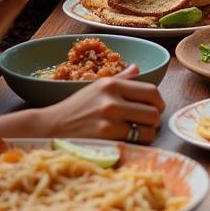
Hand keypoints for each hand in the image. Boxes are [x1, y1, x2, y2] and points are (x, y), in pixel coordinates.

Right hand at [40, 67, 164, 143]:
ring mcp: (109, 119)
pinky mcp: (106, 137)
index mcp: (112, 84)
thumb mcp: (97, 87)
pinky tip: (127, 140)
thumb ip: (120, 78)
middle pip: (154, 111)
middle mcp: (112, 99)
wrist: (51, 127)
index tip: (156, 109)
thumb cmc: (76, 107)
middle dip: (154, 120)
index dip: (159, 103)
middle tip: (146, 124)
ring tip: (136, 133)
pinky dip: (136, 143)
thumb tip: (138, 67)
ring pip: (149, 129)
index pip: (151, 91)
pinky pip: (136, 141)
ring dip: (147, 133)